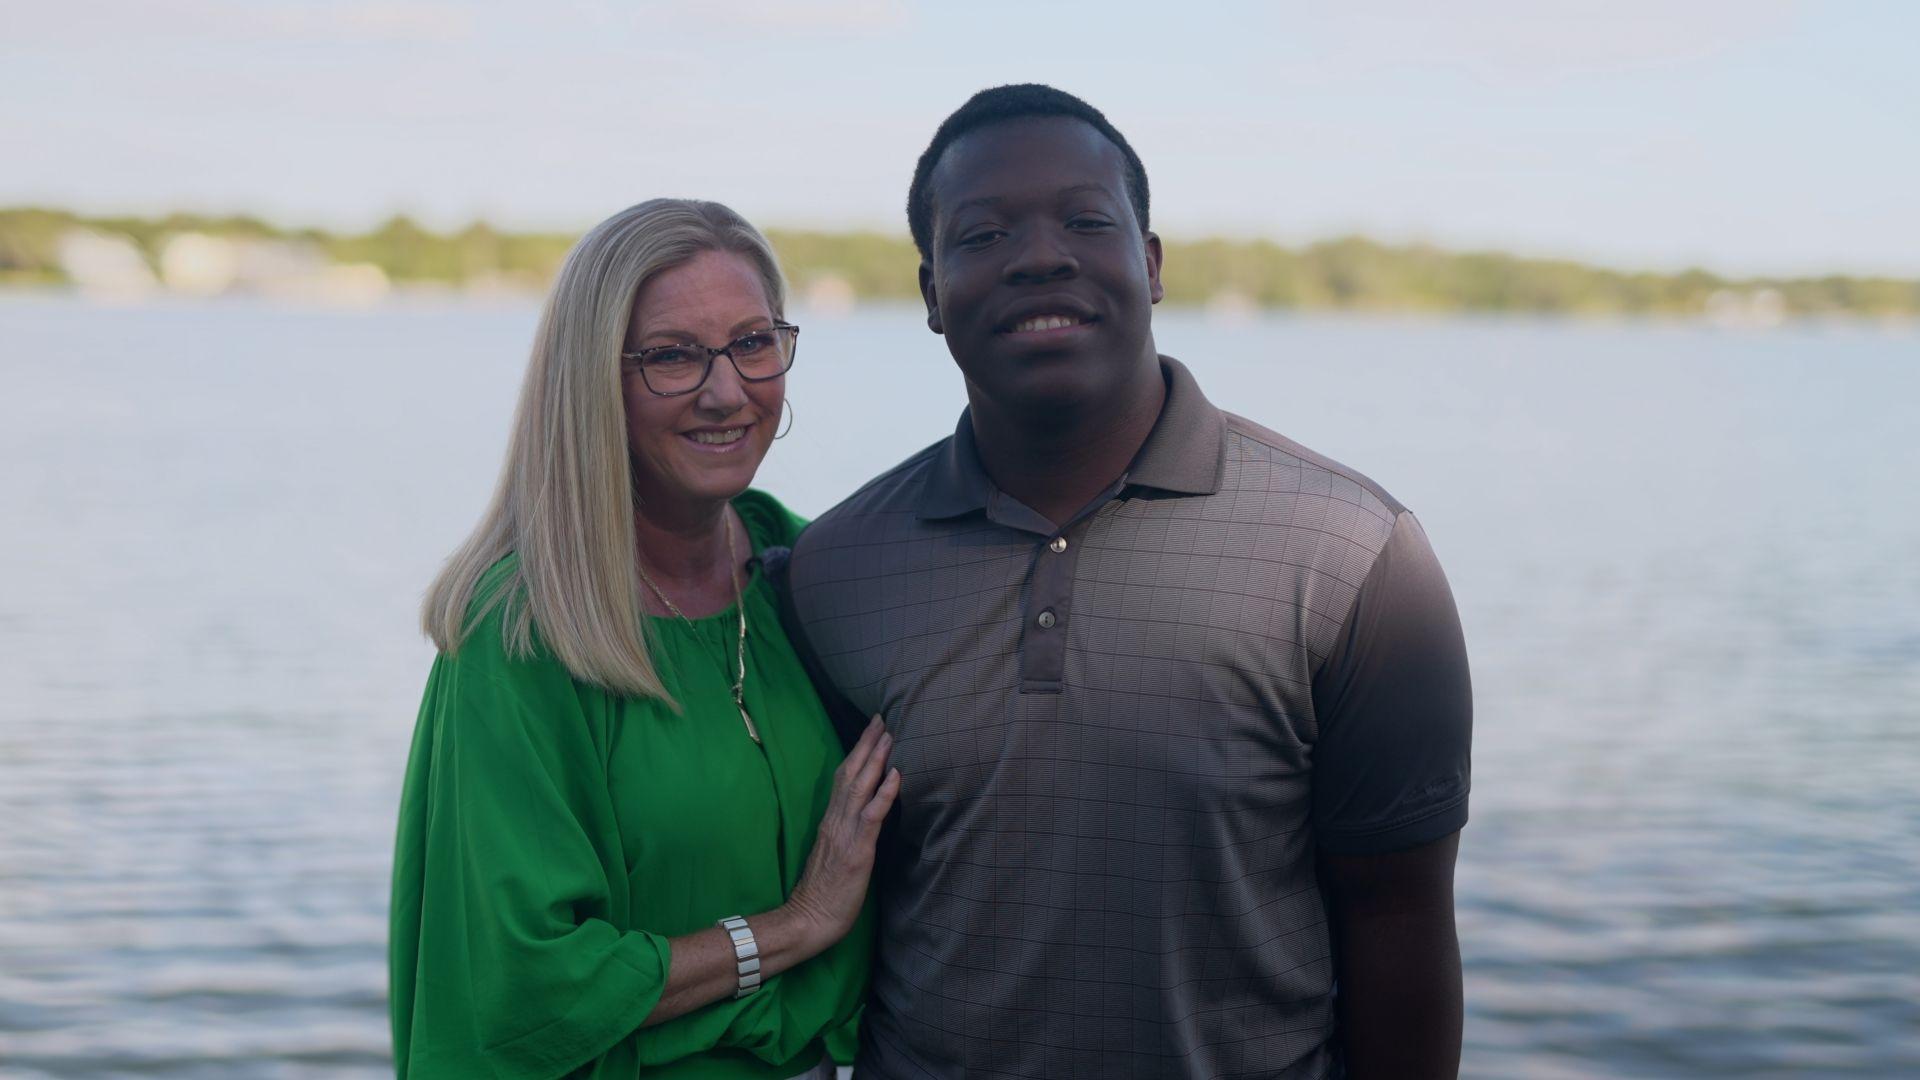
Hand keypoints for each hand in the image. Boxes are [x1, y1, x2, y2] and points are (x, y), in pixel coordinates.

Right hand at [785, 715, 899, 950]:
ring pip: (861, 787)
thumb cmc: (822, 893)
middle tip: (882, 718)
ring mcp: (846, 834)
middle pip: (851, 774)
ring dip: (877, 759)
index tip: (871, 730)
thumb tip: (860, 818)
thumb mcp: (831, 854)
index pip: (843, 778)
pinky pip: (872, 816)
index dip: (857, 753)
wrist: (808, 919)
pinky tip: (896, 775)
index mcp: (830, 822)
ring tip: (891, 735)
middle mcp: (836, 821)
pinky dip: (884, 793)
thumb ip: (842, 832)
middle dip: (867, 744)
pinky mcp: (858, 851)